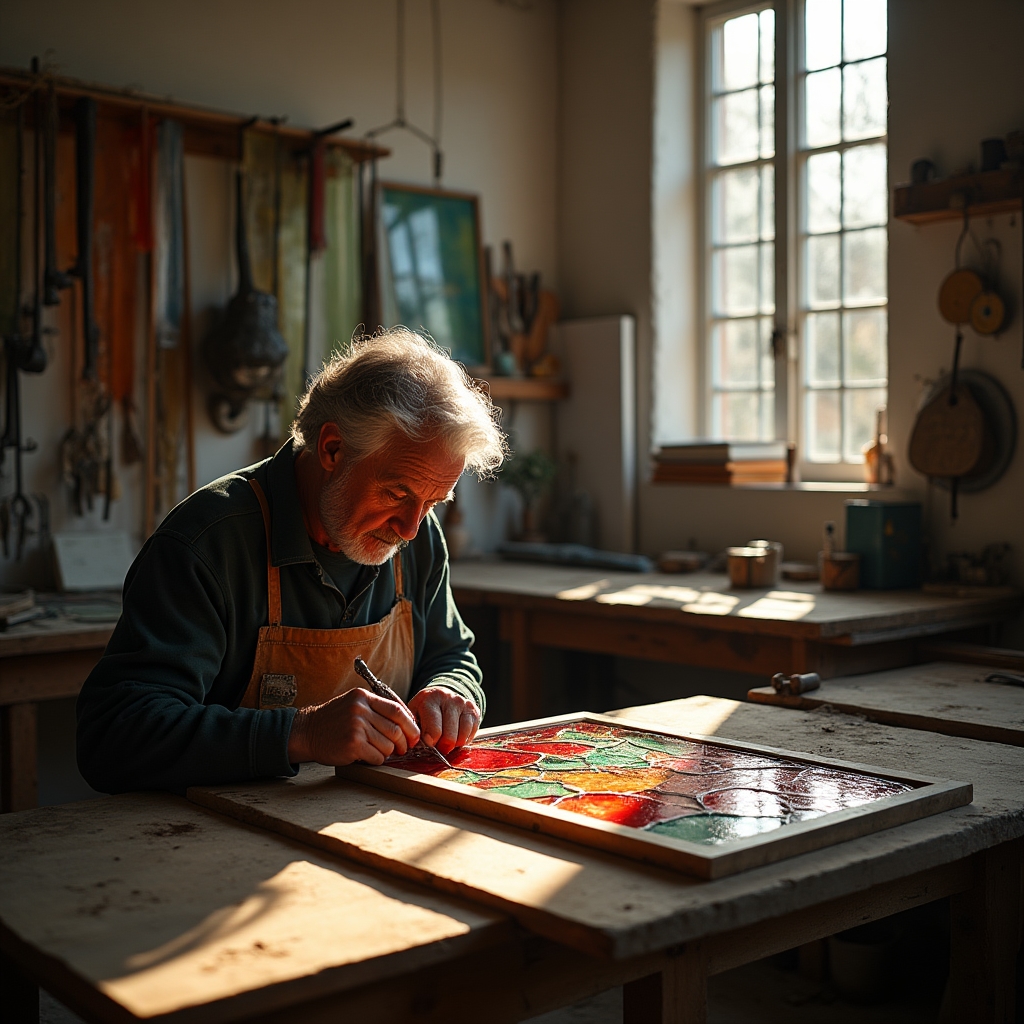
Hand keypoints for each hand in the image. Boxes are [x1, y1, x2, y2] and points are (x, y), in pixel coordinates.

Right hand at [287, 687, 419, 765]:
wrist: (307, 732)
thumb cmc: (334, 720)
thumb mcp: (354, 704)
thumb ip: (377, 708)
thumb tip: (407, 722)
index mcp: (363, 697)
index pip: (397, 710)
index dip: (410, 725)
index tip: (414, 735)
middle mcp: (360, 709)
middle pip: (395, 729)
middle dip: (403, 743)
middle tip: (402, 749)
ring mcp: (356, 727)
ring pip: (388, 745)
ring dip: (387, 753)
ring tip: (378, 752)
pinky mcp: (352, 744)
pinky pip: (377, 757)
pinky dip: (377, 760)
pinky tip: (367, 757)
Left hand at [408, 687, 479, 754]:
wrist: (442, 697)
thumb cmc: (425, 710)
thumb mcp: (414, 715)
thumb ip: (414, 729)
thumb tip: (417, 745)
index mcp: (430, 699)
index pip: (434, 730)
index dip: (431, 743)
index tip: (429, 744)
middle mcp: (449, 698)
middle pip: (449, 737)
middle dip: (442, 746)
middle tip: (437, 745)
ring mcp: (463, 704)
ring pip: (461, 737)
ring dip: (453, 744)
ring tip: (446, 740)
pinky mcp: (474, 710)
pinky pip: (471, 734)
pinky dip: (463, 740)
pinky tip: (456, 735)